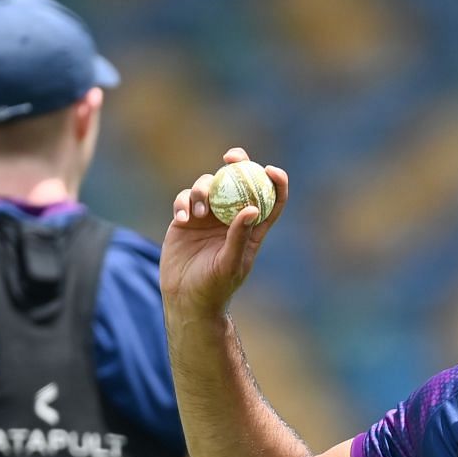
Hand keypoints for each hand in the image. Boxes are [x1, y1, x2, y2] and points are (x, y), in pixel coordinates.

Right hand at [160, 147, 289, 324]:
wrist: (186, 299)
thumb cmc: (215, 287)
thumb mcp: (230, 262)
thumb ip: (239, 236)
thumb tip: (252, 208)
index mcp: (252, 228)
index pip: (270, 200)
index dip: (275, 182)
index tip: (270, 170)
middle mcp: (230, 218)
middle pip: (238, 181)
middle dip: (237, 163)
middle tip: (231, 157)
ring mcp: (207, 217)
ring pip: (208, 186)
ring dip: (202, 190)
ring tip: (199, 212)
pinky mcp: (185, 219)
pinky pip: (184, 199)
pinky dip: (183, 203)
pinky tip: (182, 219)